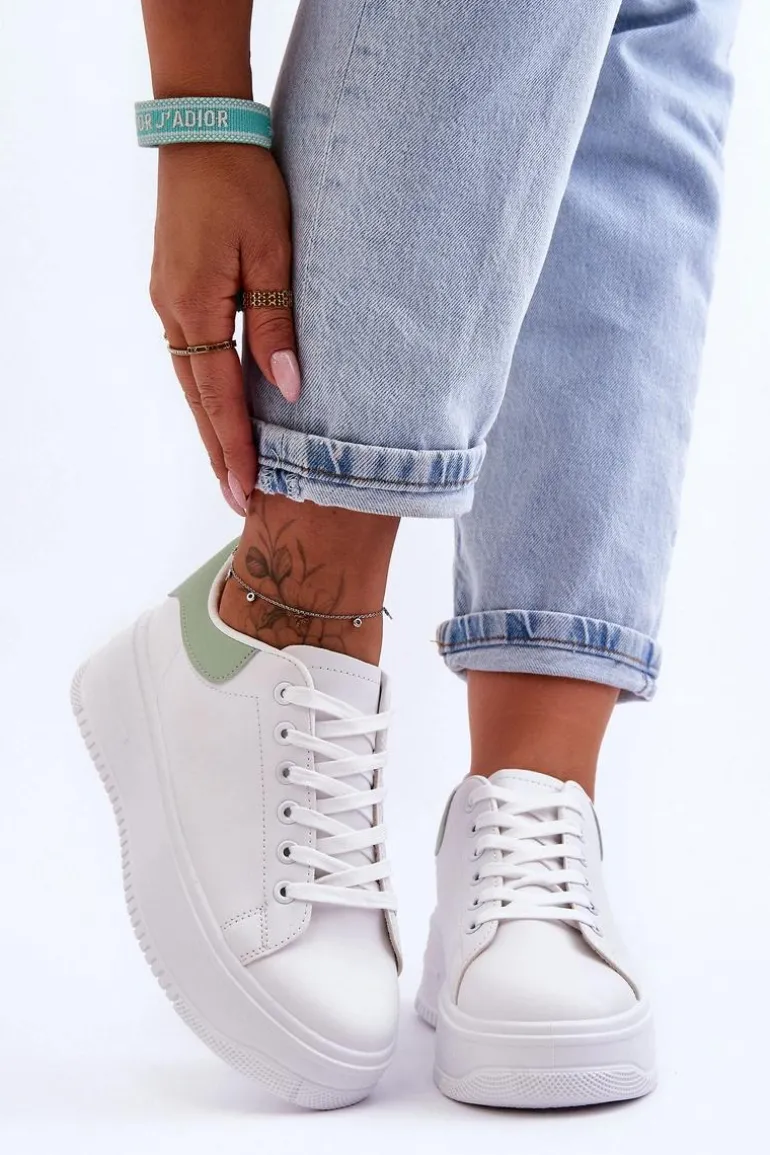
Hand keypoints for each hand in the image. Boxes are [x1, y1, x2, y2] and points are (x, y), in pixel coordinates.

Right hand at [149, 143, 300, 513]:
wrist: (204, 132)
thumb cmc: (245, 185)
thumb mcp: (274, 253)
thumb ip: (279, 324)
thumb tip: (287, 390)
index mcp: (197, 308)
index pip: (220, 398)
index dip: (236, 448)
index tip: (246, 491)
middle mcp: (174, 313)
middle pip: (199, 401)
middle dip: (220, 453)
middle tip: (237, 501)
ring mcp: (169, 303)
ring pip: (193, 382)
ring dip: (212, 428)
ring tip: (231, 469)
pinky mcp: (175, 290)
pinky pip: (192, 356)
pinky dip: (207, 393)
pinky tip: (221, 411)